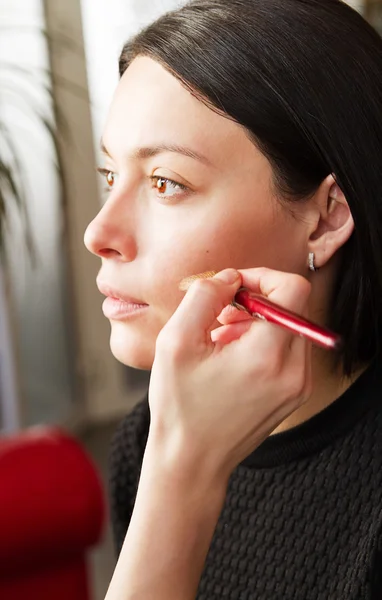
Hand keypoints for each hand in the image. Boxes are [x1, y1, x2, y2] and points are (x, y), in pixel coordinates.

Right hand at [148, 267, 311, 481]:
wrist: (192, 461)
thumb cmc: (179, 406)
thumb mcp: (176, 342)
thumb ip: (203, 296)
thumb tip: (229, 277)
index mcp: (267, 356)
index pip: (292, 288)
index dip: (260, 276)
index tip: (231, 287)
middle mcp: (294, 370)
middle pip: (291, 305)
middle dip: (254, 299)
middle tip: (220, 314)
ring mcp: (298, 384)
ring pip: (289, 324)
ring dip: (257, 319)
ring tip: (220, 337)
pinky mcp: (294, 392)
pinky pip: (287, 347)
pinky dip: (262, 339)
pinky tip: (231, 354)